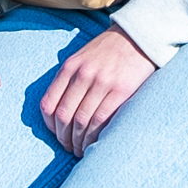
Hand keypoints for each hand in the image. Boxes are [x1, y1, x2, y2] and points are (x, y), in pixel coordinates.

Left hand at [39, 26, 155, 155]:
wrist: (138, 36)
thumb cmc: (108, 50)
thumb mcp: (81, 57)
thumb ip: (69, 78)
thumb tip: (57, 110)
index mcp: (69, 67)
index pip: (49, 104)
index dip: (50, 127)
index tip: (57, 135)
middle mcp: (82, 75)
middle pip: (64, 116)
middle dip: (64, 138)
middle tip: (70, 148)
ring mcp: (101, 82)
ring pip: (81, 121)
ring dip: (79, 141)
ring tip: (82, 150)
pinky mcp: (120, 90)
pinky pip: (101, 120)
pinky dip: (94, 136)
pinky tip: (95, 144)